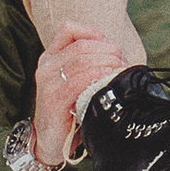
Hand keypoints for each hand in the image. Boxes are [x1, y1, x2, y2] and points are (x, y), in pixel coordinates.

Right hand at [33, 22, 124, 170]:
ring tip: (119, 70)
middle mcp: (46, 66)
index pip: (68, 29)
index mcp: (51, 57)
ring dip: (106, 62)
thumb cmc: (68, 110)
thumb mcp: (75, 82)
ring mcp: (48, 82)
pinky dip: (96, 77)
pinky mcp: (53, 99)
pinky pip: (77, 82)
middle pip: (81, 45)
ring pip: (80, 60)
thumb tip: (118, 55)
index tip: (110, 45)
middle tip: (122, 61)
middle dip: (107, 50)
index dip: (93, 32)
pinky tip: (107, 81)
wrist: (50, 141)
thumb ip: (88, 65)